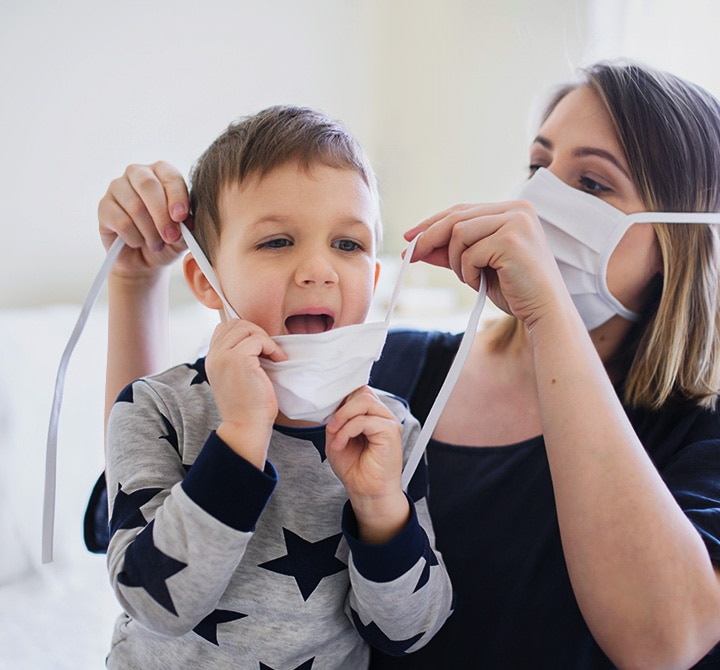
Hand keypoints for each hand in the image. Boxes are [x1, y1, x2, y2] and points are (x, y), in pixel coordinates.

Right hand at [98, 161, 189, 276]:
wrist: (146, 259)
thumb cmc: (168, 240)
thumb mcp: (184, 234)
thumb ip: (187, 224)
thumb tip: (185, 220)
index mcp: (162, 172)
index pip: (170, 176)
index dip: (177, 196)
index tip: (181, 217)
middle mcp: (138, 174)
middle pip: (148, 185)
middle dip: (162, 215)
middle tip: (171, 236)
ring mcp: (117, 188)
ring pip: (135, 206)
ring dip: (150, 232)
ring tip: (157, 244)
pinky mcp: (103, 206)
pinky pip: (121, 222)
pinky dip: (135, 238)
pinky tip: (138, 242)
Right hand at [206, 319, 286, 467]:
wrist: (246, 427)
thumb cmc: (248, 406)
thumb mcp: (237, 377)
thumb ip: (237, 358)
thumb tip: (257, 339)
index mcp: (211, 359)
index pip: (224, 328)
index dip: (245, 332)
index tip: (259, 348)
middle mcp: (213, 355)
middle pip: (236, 323)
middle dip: (256, 332)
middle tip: (268, 351)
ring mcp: (223, 356)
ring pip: (246, 327)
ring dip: (264, 339)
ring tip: (273, 356)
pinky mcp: (238, 358)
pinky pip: (258, 339)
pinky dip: (272, 347)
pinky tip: (277, 360)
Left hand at [325, 387, 408, 542]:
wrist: (366, 491)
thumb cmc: (355, 468)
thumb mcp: (336, 438)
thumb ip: (336, 420)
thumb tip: (333, 407)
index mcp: (372, 415)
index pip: (359, 391)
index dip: (342, 397)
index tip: (329, 413)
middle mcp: (382, 415)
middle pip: (362, 392)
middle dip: (341, 407)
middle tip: (331, 426)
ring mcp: (388, 422)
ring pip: (364, 400)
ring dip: (343, 416)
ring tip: (334, 434)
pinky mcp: (390, 432)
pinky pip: (365, 420)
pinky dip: (347, 430)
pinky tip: (340, 444)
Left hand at [405, 199, 570, 328]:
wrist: (545, 311)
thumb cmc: (515, 290)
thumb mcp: (478, 266)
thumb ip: (453, 252)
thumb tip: (419, 246)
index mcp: (512, 210)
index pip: (462, 210)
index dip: (432, 224)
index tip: (410, 238)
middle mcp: (517, 209)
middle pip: (456, 217)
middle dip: (429, 237)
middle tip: (410, 255)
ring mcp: (516, 221)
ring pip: (459, 233)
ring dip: (456, 261)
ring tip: (471, 278)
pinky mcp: (511, 239)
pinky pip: (469, 253)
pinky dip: (468, 272)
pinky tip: (481, 282)